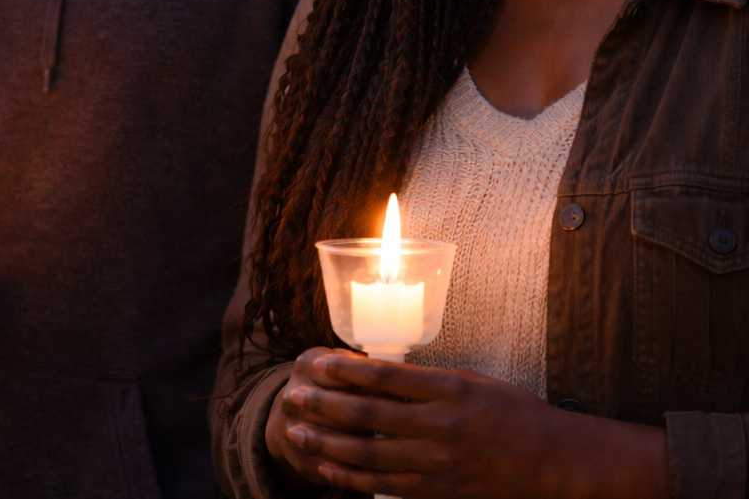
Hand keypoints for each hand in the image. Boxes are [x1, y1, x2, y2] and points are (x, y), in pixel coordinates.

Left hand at [271, 351, 670, 498]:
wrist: (555, 463)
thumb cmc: (514, 414)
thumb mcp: (472, 382)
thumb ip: (427, 381)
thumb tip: (378, 372)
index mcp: (448, 389)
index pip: (384, 376)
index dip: (346, 369)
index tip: (317, 362)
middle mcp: (439, 426)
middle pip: (369, 415)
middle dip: (326, 405)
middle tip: (293, 396)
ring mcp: (437, 463)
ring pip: (369, 453)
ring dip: (328, 441)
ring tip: (297, 431)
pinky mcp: (438, 491)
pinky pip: (385, 486)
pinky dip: (352, 476)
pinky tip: (327, 466)